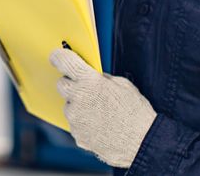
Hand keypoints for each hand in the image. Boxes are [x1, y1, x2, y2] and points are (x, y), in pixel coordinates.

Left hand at [50, 47, 156, 168]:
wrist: (142, 143)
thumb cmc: (136, 113)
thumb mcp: (123, 85)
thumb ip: (102, 78)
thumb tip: (93, 76)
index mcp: (89, 81)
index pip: (64, 61)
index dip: (59, 57)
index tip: (57, 56)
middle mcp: (78, 98)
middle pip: (61, 84)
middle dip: (71, 84)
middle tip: (86, 89)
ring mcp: (75, 118)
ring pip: (69, 106)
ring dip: (79, 106)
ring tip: (100, 113)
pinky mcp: (77, 134)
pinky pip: (75, 124)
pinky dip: (84, 123)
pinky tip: (100, 126)